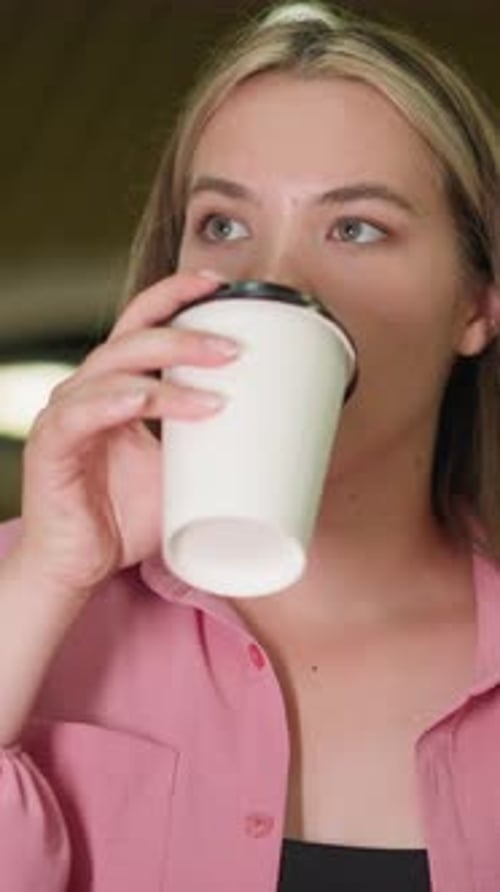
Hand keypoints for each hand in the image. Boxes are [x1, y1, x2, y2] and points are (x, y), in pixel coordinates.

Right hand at [13, 271, 238, 596]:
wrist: (79, 566)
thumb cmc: (123, 516)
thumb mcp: (178, 474)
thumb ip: (209, 447)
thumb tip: (275, 438)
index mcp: (116, 387)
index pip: (142, 325)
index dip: (175, 297)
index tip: (221, 284)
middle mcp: (89, 391)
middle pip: (132, 338)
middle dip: (185, 333)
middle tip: (233, 347)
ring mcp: (66, 415)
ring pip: (111, 371)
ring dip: (163, 371)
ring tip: (212, 389)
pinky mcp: (51, 447)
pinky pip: (80, 415)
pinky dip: (114, 403)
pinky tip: (141, 400)